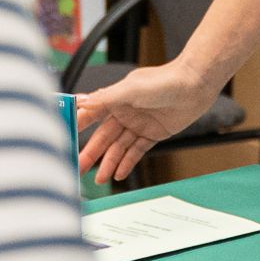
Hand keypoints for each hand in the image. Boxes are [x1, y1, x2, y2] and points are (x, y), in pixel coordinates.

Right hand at [73, 56, 217, 183]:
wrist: (194, 85)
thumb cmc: (164, 81)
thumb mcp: (131, 89)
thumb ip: (106, 99)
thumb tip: (82, 103)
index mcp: (115, 98)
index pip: (91, 115)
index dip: (77, 127)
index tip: (65, 140)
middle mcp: (124, 112)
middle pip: (103, 136)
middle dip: (91, 153)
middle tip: (79, 168)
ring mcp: (138, 124)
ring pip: (119, 147)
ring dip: (109, 162)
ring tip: (99, 179)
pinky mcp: (153, 133)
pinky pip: (136, 151)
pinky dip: (128, 162)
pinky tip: (119, 174)